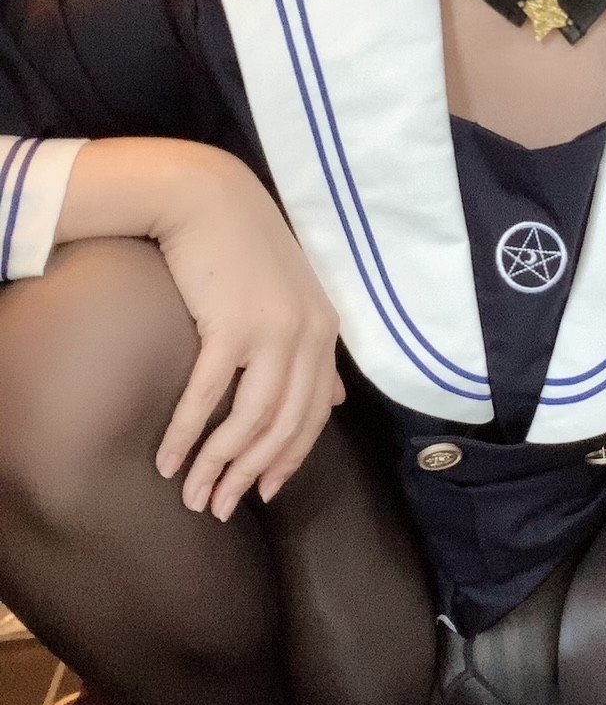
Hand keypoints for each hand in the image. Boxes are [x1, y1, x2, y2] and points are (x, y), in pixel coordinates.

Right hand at [150, 149, 347, 518]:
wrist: (205, 196)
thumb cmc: (242, 248)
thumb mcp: (294, 297)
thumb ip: (313, 349)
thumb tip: (337, 400)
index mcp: (324, 334)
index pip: (314, 416)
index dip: (289, 461)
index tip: (262, 493)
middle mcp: (307, 337)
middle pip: (282, 428)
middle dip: (249, 476)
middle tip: (219, 508)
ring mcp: (272, 332)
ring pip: (249, 422)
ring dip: (216, 466)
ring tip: (193, 496)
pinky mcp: (231, 326)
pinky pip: (208, 397)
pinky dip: (186, 434)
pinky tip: (168, 460)